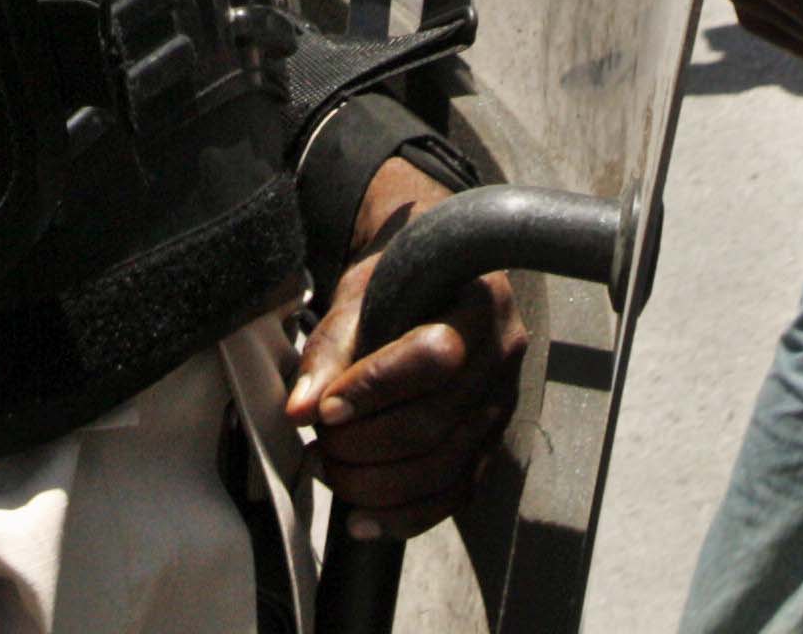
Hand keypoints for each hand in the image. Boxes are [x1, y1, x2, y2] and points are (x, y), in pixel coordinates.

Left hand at [293, 159, 527, 541]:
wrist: (432, 282)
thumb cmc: (394, 283)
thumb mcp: (360, 297)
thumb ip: (330, 350)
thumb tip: (299, 410)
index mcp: (479, 300)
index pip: (433, 357)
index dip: (375, 389)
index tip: (326, 409)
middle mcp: (503, 356)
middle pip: (435, 422)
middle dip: (364, 445)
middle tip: (319, 444)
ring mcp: (502, 404)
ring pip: (443, 467)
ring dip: (375, 485)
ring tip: (328, 469)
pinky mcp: (491, 445)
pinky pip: (453, 495)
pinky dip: (403, 516)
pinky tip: (360, 520)